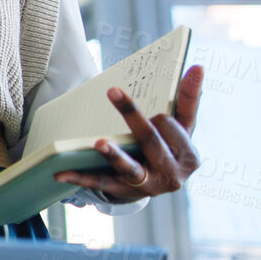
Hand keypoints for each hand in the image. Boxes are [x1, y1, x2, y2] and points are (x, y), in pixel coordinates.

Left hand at [54, 65, 203, 203]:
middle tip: (113, 92)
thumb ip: (189, 98)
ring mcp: (149, 186)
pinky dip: (82, 178)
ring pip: (131, 168)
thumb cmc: (170, 147)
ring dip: (115, 155)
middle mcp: (173, 173)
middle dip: (134, 118)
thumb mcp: (182, 126)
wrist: (158, 183)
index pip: (171, 126)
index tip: (151, 106)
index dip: (158, 115)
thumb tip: (198, 66)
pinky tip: (62, 173)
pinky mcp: (125, 193)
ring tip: (99, 143)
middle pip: (151, 141)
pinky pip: (102, 184)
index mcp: (189, 155)